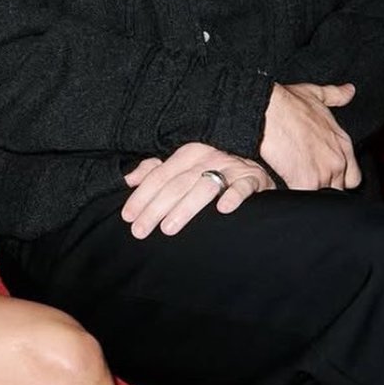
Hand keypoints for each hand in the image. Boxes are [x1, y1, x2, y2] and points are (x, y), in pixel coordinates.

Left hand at [121, 142, 273, 237]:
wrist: (256, 167)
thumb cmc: (213, 170)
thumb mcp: (184, 166)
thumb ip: (156, 171)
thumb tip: (128, 180)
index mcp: (188, 153)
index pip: (159, 176)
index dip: (142, 196)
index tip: (128, 217)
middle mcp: (208, 157)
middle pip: (177, 184)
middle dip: (155, 208)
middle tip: (140, 231)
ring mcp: (231, 168)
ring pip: (205, 187)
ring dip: (185, 208)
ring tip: (168, 228)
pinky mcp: (253, 179)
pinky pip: (242, 187)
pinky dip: (233, 197)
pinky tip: (223, 210)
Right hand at [260, 82, 360, 189]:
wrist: (267, 110)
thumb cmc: (287, 103)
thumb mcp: (315, 95)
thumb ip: (335, 96)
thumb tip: (349, 91)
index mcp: (342, 143)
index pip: (353, 176)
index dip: (339, 177)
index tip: (324, 174)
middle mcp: (338, 160)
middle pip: (339, 190)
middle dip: (325, 188)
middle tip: (306, 181)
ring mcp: (324, 173)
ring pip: (322, 197)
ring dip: (309, 194)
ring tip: (293, 187)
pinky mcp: (306, 182)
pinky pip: (305, 200)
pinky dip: (295, 198)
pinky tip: (285, 192)